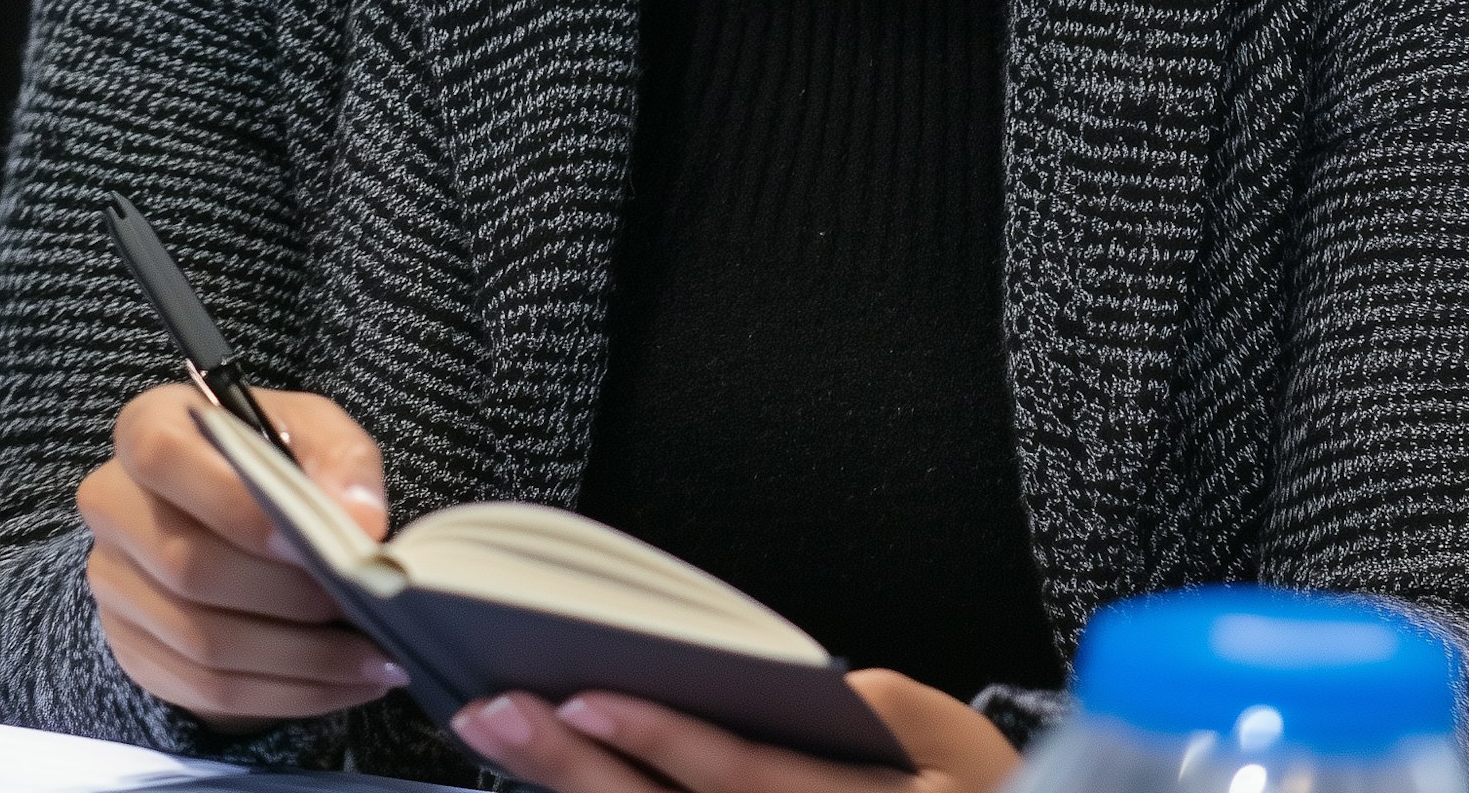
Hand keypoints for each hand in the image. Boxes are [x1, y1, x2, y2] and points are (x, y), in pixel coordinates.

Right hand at [78, 384, 407, 726]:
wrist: (231, 508)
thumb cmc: (273, 454)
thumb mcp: (311, 429)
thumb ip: (339, 459)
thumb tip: (361, 518)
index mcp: (148, 427)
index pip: (165, 459)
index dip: (233, 504)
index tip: (306, 539)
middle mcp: (114, 507)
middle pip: (188, 566)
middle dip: (287, 595)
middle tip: (363, 604)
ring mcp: (115, 585)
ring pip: (202, 642)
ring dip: (299, 660)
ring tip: (374, 656)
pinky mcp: (133, 648)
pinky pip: (205, 689)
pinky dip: (284, 693)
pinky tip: (344, 682)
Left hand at [453, 670, 1020, 792]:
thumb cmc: (973, 785)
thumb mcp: (937, 733)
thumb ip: (855, 712)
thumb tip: (756, 687)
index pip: (743, 777)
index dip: (660, 738)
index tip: (579, 694)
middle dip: (575, 768)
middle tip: (495, 708)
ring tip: (503, 735)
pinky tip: (555, 780)